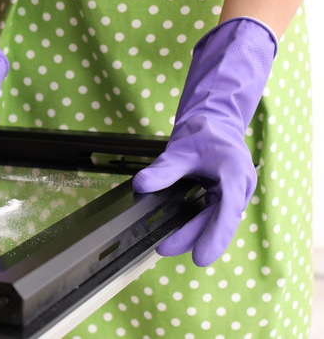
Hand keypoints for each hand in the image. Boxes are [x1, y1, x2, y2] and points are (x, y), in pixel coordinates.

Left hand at [133, 17, 275, 266]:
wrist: (215, 123)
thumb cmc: (204, 132)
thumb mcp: (181, 149)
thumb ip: (164, 169)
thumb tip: (141, 185)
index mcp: (234, 174)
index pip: (226, 211)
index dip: (214, 236)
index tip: (200, 257)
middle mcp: (238, 188)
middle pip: (219, 221)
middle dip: (194, 238)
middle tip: (164, 249)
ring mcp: (233, 195)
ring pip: (216, 222)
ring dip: (194, 234)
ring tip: (165, 244)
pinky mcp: (224, 198)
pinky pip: (212, 216)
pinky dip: (196, 225)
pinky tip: (175, 233)